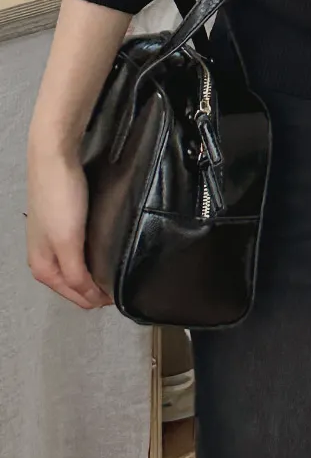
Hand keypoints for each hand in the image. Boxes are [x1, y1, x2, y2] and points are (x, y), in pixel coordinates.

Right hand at [26, 132, 111, 309]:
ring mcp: (52, 239)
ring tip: (114, 275)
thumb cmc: (59, 197)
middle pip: (72, 285)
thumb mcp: (68, 242)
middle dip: (93, 290)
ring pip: (75, 268)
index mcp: (43, 267)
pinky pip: (77, 250)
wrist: (55, 157)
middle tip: (120, 289)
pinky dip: (90, 258)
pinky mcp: (62, 222)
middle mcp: (44, 256)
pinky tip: (102, 253)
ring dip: (92, 274)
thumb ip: (76, 273)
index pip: (74, 296)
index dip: (97, 300)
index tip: (120, 298)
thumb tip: (90, 297)